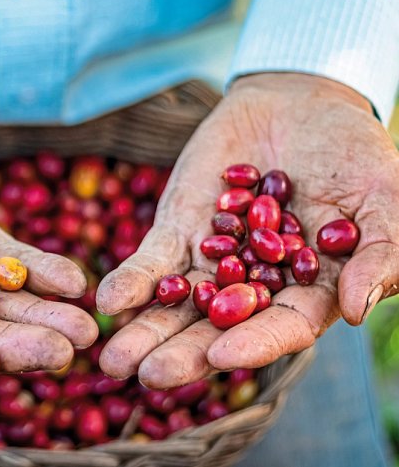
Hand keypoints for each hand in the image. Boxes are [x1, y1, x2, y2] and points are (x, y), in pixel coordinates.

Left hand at [96, 73, 398, 387]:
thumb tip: (357, 309)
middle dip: (183, 353)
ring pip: (178, 305)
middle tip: (147, 377)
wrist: (298, 103)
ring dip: (146, 331)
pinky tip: (109, 300)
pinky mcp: (180, 231)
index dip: (254, 343)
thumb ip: (378, 253)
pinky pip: (154, 261)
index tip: (221, 357)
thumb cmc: (352, 152)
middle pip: (217, 328)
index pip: (281, 327)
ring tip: (113, 361)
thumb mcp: (382, 197)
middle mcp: (253, 286)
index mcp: (306, 290)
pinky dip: (133, 281)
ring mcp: (212, 261)